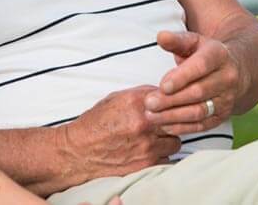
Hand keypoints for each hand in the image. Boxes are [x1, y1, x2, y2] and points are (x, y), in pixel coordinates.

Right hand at [62, 86, 180, 181]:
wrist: (79, 151)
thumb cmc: (96, 124)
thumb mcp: (116, 98)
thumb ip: (142, 95)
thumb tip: (164, 93)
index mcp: (137, 102)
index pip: (172, 96)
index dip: (176, 100)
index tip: (176, 103)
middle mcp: (144, 122)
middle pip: (178, 118)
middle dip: (175, 120)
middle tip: (168, 122)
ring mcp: (147, 145)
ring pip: (175, 141)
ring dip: (169, 140)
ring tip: (156, 138)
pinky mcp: (146, 163)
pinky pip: (167, 158)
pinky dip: (161, 156)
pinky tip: (150, 151)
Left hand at [142, 30, 242, 134]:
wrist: (234, 70)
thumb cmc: (205, 54)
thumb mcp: (193, 42)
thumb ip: (176, 40)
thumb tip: (160, 36)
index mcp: (219, 55)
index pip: (201, 66)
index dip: (181, 77)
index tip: (162, 85)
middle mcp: (227, 78)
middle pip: (198, 92)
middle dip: (171, 100)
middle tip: (149, 103)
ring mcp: (227, 99)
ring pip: (199, 111)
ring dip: (173, 116)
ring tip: (151, 116)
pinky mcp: (223, 116)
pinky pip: (202, 125)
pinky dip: (182, 128)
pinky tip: (164, 125)